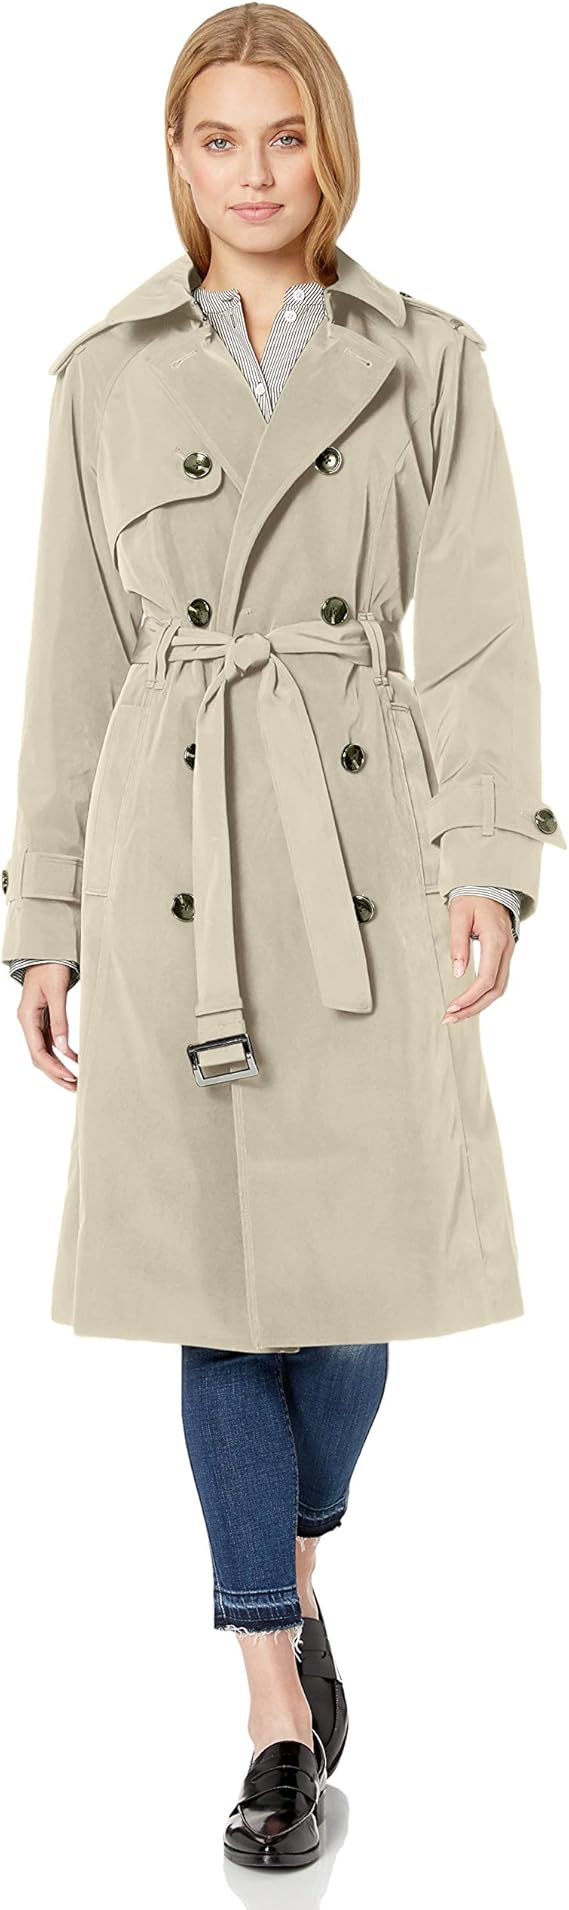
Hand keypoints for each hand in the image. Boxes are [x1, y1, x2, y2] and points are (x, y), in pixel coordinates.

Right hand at [17, 964, 78, 1088]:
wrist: (47, 950)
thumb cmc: (50, 967)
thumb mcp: (57, 992)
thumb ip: (59, 1020)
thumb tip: (62, 1047)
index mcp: (27, 1017)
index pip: (37, 1051)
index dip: (53, 1067)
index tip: (69, 1076)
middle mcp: (28, 1022)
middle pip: (39, 1056)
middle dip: (56, 1074)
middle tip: (75, 1087)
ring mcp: (34, 1021)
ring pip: (44, 1052)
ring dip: (59, 1066)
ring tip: (76, 1079)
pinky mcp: (43, 1018)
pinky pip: (50, 1041)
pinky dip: (62, 1052)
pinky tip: (76, 1058)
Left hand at [441, 896, 515, 1023]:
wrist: (489, 886)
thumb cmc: (473, 897)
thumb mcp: (459, 915)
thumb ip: (458, 944)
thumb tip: (458, 972)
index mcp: (495, 941)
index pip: (486, 979)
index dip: (469, 997)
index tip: (452, 1007)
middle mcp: (506, 950)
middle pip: (495, 990)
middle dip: (473, 1008)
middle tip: (450, 1018)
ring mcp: (507, 953)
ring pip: (499, 988)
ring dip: (478, 1005)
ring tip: (457, 1015)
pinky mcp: (503, 955)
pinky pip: (498, 981)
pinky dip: (484, 995)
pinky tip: (470, 1002)